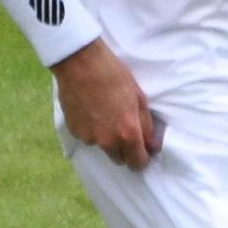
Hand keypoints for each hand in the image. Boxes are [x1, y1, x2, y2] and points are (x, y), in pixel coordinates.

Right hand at [52, 40, 162, 169]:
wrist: (81, 63)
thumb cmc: (114, 76)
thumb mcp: (139, 98)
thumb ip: (147, 127)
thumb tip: (152, 147)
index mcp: (127, 134)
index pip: (137, 164)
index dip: (142, 158)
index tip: (143, 150)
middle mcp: (107, 142)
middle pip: (120, 160)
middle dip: (125, 151)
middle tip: (125, 130)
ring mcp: (89, 138)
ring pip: (103, 148)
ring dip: (107, 139)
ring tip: (106, 116)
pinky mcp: (74, 131)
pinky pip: (88, 137)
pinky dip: (92, 130)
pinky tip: (91, 111)